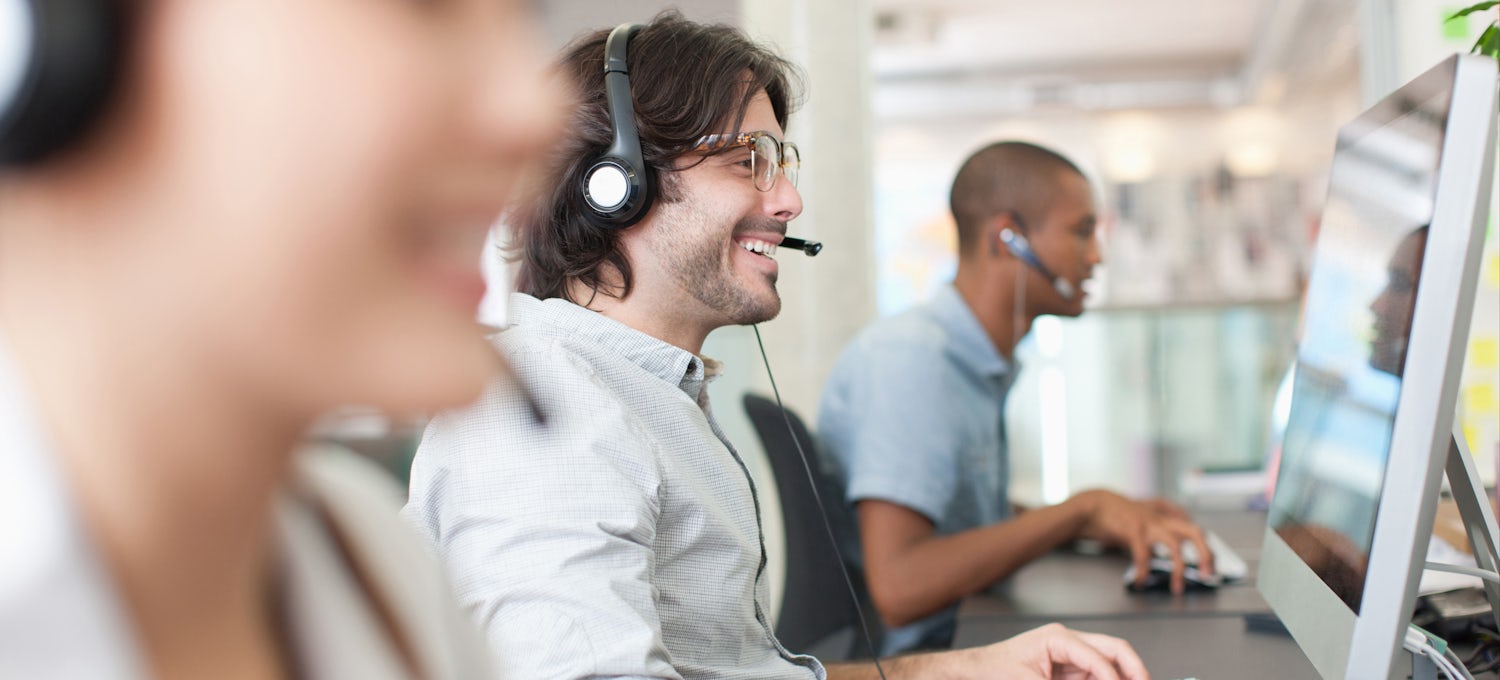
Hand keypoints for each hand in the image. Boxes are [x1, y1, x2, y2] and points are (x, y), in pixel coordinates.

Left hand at [957, 622, 1149, 678]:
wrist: (976, 671)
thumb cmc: (994, 670)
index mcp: (1058, 637)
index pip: (1099, 654)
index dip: (1115, 677)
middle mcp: (1068, 641)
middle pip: (1115, 649)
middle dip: (1135, 670)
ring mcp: (1071, 655)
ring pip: (1111, 664)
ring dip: (1123, 677)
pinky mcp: (1070, 670)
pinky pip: (1097, 676)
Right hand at [1074, 490, 1212, 593]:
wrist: (1094, 505)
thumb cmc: (1117, 513)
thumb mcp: (1143, 512)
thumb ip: (1158, 520)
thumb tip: (1171, 535)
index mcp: (1165, 516)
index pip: (1194, 528)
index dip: (1205, 547)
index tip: (1209, 565)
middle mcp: (1161, 519)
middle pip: (1194, 532)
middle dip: (1205, 553)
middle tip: (1207, 574)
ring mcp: (1149, 523)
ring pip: (1174, 544)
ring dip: (1179, 568)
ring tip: (1177, 587)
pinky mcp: (1133, 530)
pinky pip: (1144, 554)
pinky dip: (1144, 570)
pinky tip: (1141, 581)